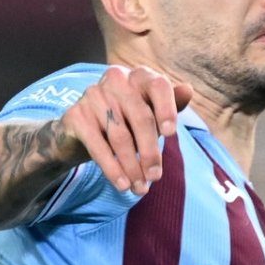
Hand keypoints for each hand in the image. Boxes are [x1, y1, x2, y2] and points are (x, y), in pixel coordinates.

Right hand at [60, 65, 184, 193]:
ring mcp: (93, 95)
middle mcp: (115, 79)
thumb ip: (169, 106)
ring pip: (120, 136)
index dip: (167, 109)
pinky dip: (112, 168)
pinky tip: (122, 184)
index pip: (158, 86)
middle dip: (150, 151)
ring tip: (140, 188)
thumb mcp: (149, 115)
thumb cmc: (125, 121)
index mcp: (138, 76)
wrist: (80, 132)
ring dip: (132, 167)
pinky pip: (98, 146)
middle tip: (155, 177)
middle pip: (140, 117)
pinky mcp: (76, 115)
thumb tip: (188, 90)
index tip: (171, 135)